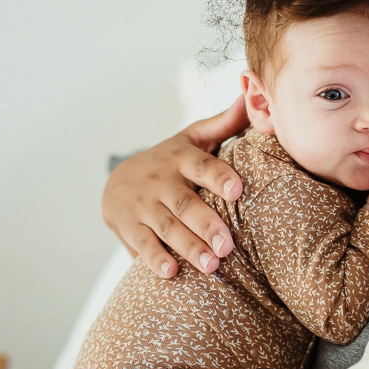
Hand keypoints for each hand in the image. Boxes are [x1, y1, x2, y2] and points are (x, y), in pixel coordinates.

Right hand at [102, 96, 249, 277]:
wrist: (118, 180)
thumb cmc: (170, 162)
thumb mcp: (192, 139)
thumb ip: (224, 123)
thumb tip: (250, 95)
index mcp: (181, 157)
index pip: (202, 166)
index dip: (219, 177)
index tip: (238, 191)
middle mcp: (161, 180)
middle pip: (186, 204)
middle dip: (207, 225)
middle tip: (228, 246)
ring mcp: (142, 204)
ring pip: (167, 226)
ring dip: (188, 247)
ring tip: (211, 266)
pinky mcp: (127, 225)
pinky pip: (142, 243)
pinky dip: (154, 258)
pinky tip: (171, 273)